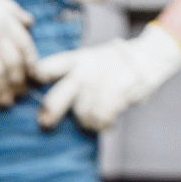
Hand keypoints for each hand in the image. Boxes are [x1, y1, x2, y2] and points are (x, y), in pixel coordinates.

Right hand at [0, 0, 36, 107]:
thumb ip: (11, 9)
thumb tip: (29, 23)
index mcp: (3, 17)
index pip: (24, 46)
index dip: (32, 65)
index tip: (36, 78)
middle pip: (11, 65)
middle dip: (17, 84)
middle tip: (19, 95)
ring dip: (1, 93)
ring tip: (5, 103)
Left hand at [35, 21, 180, 130]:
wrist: (147, 58)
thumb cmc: (113, 64)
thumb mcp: (91, 59)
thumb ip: (71, 75)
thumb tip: (48, 106)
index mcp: (76, 60)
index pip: (49, 68)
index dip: (38, 76)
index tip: (32, 83)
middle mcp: (84, 72)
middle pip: (55, 98)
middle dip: (50, 113)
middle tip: (45, 122)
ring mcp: (99, 84)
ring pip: (81, 114)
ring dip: (88, 120)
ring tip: (96, 116)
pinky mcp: (115, 94)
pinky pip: (100, 119)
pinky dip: (104, 123)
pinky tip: (108, 121)